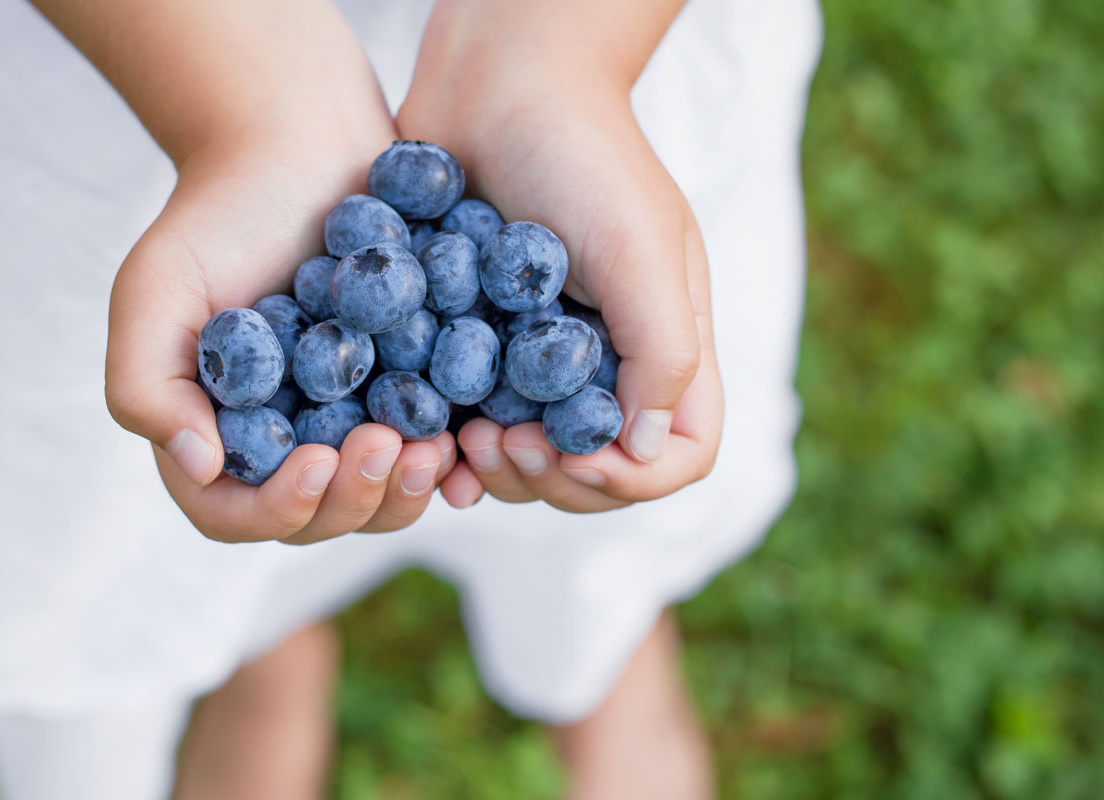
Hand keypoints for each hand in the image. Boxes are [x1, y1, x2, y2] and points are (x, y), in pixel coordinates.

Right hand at [105, 124, 457, 544]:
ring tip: (435, 448)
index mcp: (214, 436)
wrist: (300, 146)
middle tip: (390, 447)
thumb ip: (146, 385)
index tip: (317, 463)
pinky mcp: (408, 396)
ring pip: (380, 498)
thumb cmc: (215, 217)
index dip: (278, 508)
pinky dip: (450, 459)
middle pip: (318, 518)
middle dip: (356, 499)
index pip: (236, 513)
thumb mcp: (155, 290)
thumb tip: (201, 467)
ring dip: (407, 489)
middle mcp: (282, 445)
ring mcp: (349, 426)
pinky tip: (471, 437)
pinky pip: (431, 451)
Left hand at [397, 10, 723, 512]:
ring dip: (492, 469)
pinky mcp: (471, 341)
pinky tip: (425, 442)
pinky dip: (446, 443)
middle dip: (549, 478)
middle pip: (595, 471)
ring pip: (524, 458)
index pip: (678, 454)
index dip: (633, 478)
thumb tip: (643, 451)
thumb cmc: (582, 154)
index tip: (575, 455)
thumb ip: (663, 351)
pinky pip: (463, 417)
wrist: (493, 81)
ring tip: (457, 441)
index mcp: (661, 342)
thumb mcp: (643, 249)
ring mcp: (533, 355)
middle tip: (497, 444)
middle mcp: (602, 360)